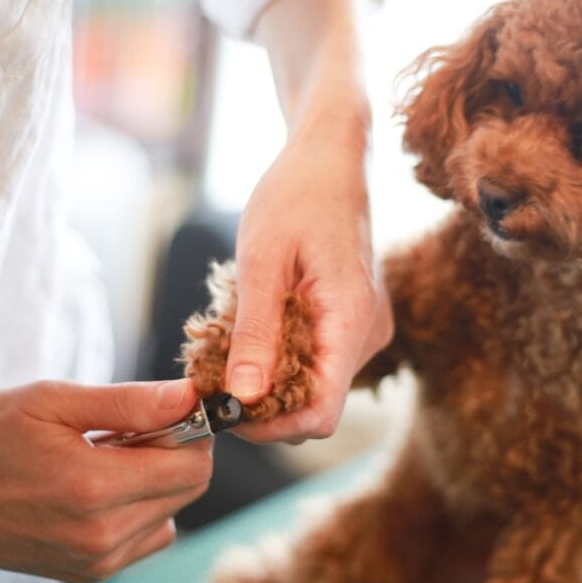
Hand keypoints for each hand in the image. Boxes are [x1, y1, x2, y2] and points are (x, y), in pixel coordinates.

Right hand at [0, 380, 212, 582]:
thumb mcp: (55, 401)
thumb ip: (130, 402)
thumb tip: (190, 395)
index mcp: (95, 487)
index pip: (193, 463)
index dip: (194, 428)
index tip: (172, 407)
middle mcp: (102, 534)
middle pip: (189, 489)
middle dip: (178, 450)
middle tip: (133, 427)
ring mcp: (95, 561)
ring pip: (173, 513)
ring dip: (157, 480)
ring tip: (108, 457)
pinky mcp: (88, 573)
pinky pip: (147, 538)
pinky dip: (142, 510)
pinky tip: (102, 487)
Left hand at [223, 0, 391, 443]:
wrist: (332, 155)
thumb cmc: (297, 193)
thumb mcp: (262, 259)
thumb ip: (255, 332)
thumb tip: (244, 398)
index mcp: (351, 321)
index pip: (320, 414)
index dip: (269, 427)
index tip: (221, 411)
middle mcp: (368, 334)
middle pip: (316, 404)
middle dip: (263, 402)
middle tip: (213, 374)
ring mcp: (365, 328)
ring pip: (316, 382)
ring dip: (270, 377)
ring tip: (229, 342)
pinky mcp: (354, 319)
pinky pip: (320, 357)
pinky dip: (283, 355)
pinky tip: (254, 325)